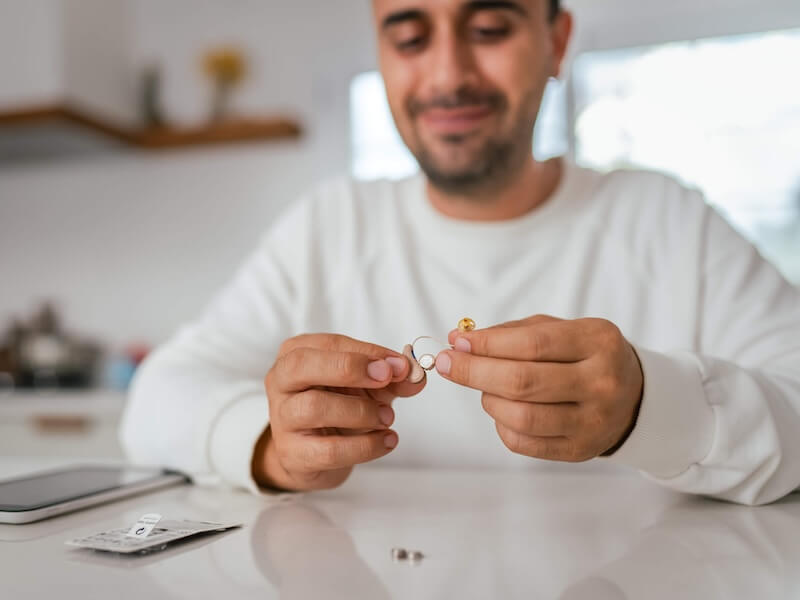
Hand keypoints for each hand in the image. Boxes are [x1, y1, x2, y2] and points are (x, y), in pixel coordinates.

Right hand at [256, 334, 424, 491]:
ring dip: (360, 411)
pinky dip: (365, 446)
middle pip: (302, 365)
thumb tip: (416, 375)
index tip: (400, 364)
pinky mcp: (293, 454)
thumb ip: (392, 378)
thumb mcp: (367, 385)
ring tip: (387, 417)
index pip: (330, 344)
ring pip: (313, 407)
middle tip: (386, 378)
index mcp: (296, 353)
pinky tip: (386, 441)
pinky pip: (329, 449)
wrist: (313, 455)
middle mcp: (281, 381)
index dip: (367, 352)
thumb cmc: (339, 408)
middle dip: (348, 368)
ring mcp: (282, 418)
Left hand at [437, 315, 642, 461]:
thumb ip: (512, 333)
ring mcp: (593, 421)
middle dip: (474, 372)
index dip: (488, 344)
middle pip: (523, 382)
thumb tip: (460, 340)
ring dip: (488, 399)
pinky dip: (501, 424)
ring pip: (521, 416)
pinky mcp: (580, 450)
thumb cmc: (585, 356)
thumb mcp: (561, 330)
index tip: (458, 342)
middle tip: (447, 364)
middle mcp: (601, 382)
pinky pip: (525, 443)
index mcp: (598, 342)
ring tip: (484, 388)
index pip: (533, 343)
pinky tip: (502, 410)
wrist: (632, 397)